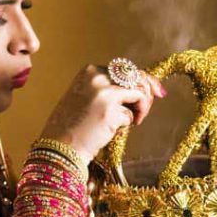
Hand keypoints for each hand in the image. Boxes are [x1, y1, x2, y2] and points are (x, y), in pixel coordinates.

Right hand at [39, 64, 166, 162]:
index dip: (142, 80)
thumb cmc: (73, 125)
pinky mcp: (110, 110)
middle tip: (149, 107)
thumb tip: (142, 87)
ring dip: (143, 107)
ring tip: (135, 120)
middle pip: (136, 77)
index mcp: (90, 71)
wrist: (60, 146)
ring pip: (139, 92)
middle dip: (149, 91)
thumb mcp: (86, 97)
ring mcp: (104, 93)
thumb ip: (109, 88)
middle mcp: (97, 77)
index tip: (155, 91)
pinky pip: (132, 114)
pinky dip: (129, 123)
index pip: (125, 69)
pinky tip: (115, 130)